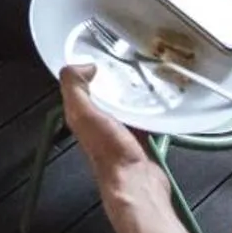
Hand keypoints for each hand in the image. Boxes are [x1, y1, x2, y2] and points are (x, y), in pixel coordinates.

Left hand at [59, 65, 167, 202]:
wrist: (136, 182)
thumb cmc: (110, 152)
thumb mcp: (84, 114)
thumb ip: (75, 88)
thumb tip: (81, 64)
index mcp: (81, 116)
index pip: (79, 87)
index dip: (85, 69)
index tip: (99, 50)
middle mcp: (98, 124)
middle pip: (103, 94)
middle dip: (113, 77)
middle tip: (127, 58)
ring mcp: (119, 132)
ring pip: (123, 104)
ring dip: (132, 91)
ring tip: (143, 73)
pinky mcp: (139, 139)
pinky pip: (142, 117)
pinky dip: (147, 107)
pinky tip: (156, 98)